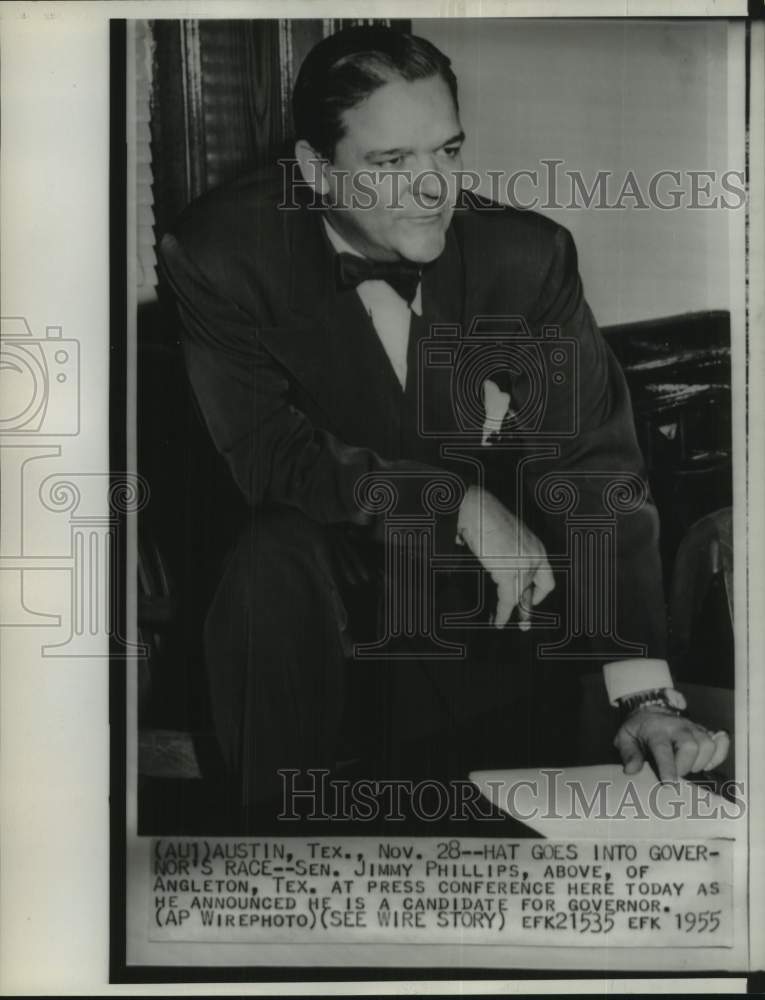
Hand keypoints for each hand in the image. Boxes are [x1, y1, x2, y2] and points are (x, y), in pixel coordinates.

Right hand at [456, 484, 554, 628]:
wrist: (476, 506)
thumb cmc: (483, 514)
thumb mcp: (503, 534)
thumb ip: (502, 549)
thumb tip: (481, 555)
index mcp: (536, 546)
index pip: (545, 577)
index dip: (538, 592)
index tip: (531, 599)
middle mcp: (535, 557)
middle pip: (534, 590)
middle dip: (527, 607)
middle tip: (525, 622)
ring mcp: (524, 566)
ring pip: (519, 597)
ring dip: (512, 612)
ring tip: (503, 623)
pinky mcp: (509, 573)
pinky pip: (507, 600)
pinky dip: (502, 613)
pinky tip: (498, 621)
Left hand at [614, 708, 729, 781]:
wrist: (651, 711)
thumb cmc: (638, 730)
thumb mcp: (625, 738)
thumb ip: (629, 754)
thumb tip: (631, 770)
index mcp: (656, 730)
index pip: (663, 748)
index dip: (668, 766)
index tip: (670, 783)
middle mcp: (677, 727)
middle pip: (691, 746)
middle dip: (686, 766)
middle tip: (677, 773)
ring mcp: (693, 728)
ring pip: (708, 744)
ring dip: (702, 762)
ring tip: (689, 767)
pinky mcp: (704, 731)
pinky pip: (720, 743)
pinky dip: (718, 756)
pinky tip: (706, 763)